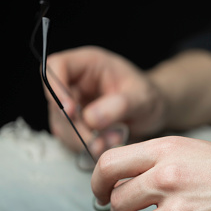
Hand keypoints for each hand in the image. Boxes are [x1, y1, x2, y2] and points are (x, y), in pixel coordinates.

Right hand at [44, 46, 165, 151]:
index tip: (71, 111)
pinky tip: (108, 145)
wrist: (155, 113)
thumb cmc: (149, 98)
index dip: (56, 88)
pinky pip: (71, 138)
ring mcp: (74, 104)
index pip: (56, 65)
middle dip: (74, 126)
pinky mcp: (77, 124)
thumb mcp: (142, 98)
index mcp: (89, 64)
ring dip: (82, 139)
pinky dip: (86, 146)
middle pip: (55, 102)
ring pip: (61, 125)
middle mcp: (76, 82)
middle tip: (96, 140)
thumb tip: (91, 119)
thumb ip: (120, 105)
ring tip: (113, 141)